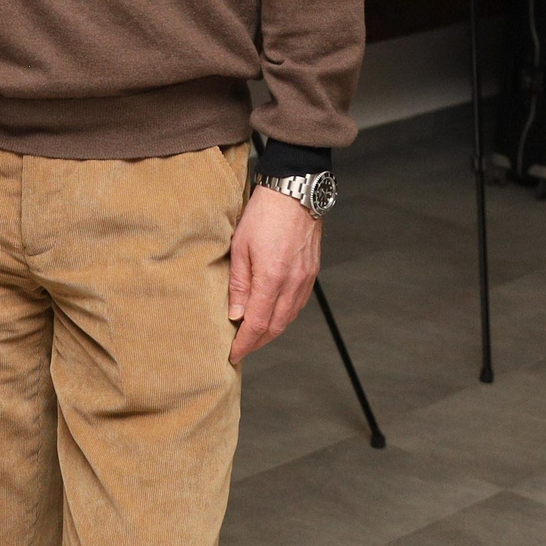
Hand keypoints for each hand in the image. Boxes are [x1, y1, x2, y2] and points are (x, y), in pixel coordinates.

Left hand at [227, 186, 320, 364]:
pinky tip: (273, 314)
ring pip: (289, 317)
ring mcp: (306, 278)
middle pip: (276, 326)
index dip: (245, 343)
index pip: (258, 324)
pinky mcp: (311, 271)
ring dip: (271, 330)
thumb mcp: (240, 247)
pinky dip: (284, 315)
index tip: (233, 354)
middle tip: (241, 348)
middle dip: (257, 342)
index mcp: (273, 279)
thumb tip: (235, 314)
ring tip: (253, 334)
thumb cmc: (263, 214)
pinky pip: (298, 303)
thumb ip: (239, 284)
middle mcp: (293, 284)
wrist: (294, 192)